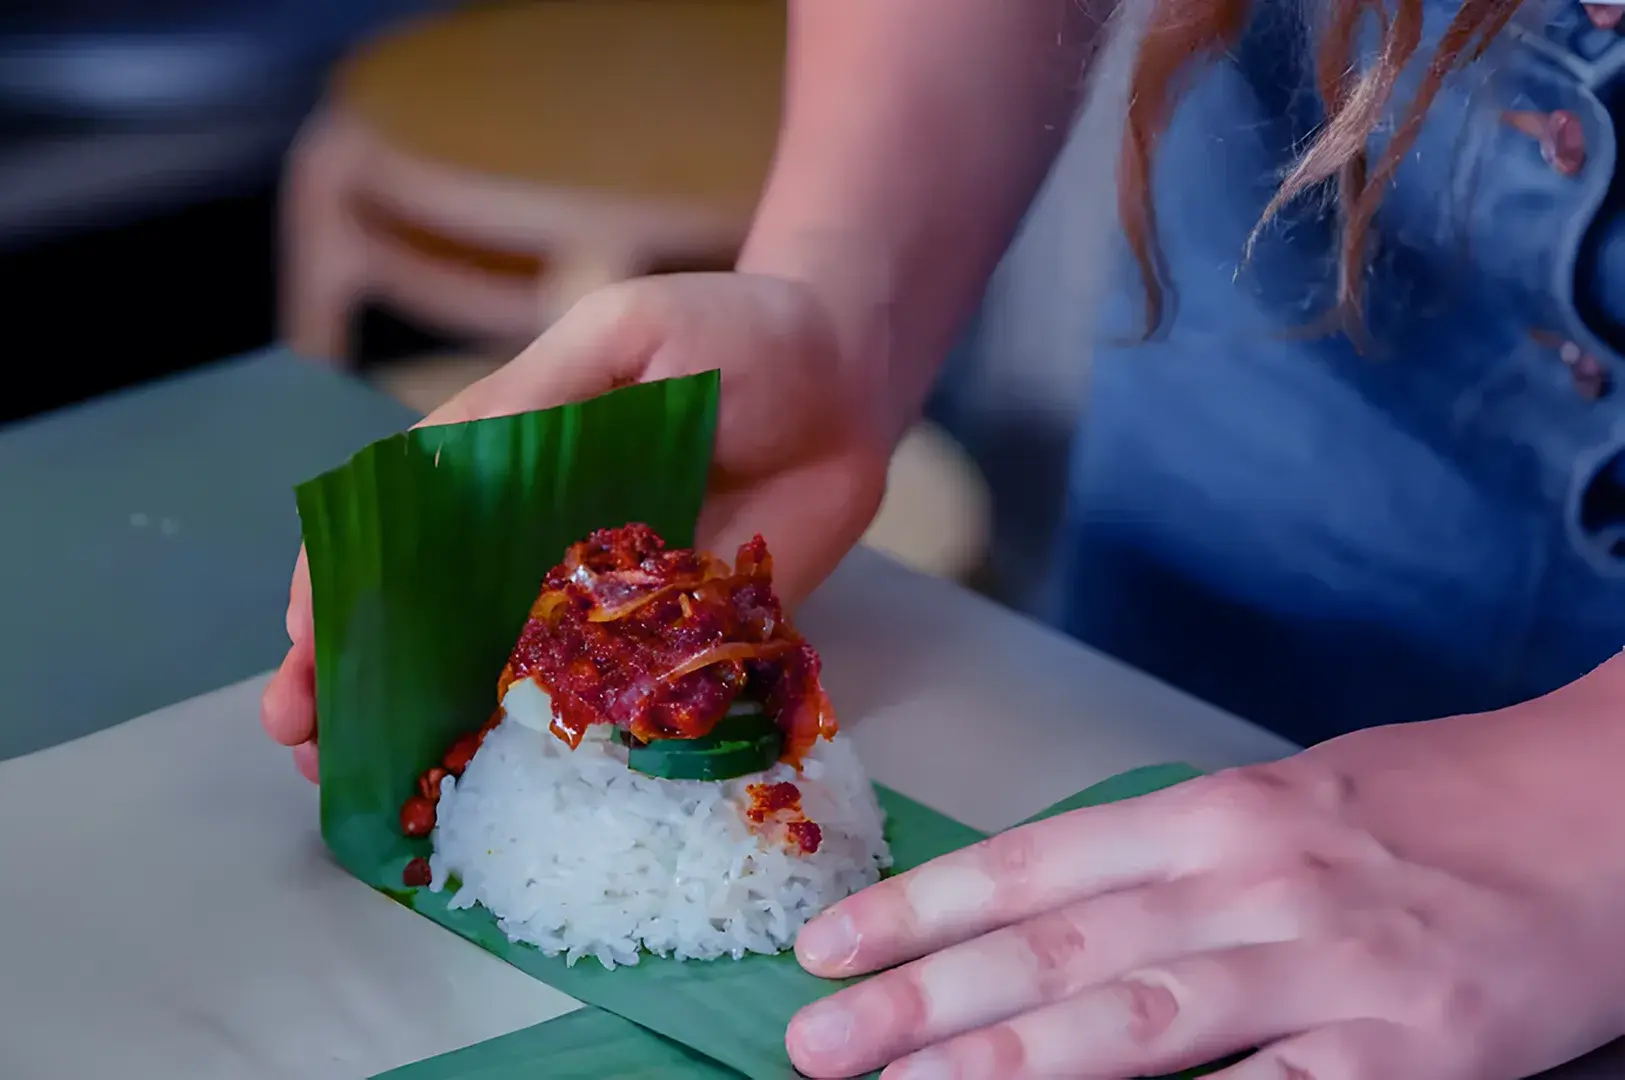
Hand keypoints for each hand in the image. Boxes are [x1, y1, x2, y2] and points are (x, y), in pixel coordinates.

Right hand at [262, 272, 892, 781]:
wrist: (848, 384)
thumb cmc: (731, 333)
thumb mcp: (622, 336)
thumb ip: (538, 399)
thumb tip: (436, 467)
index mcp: (504, 464)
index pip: (397, 531)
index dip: (339, 585)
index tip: (303, 642)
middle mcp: (539, 542)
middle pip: (432, 618)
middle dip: (362, 678)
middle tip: (305, 742)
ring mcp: (604, 600)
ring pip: (506, 674)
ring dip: (436, 730)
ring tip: (376, 787)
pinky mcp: (675, 641)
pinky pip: (613, 704)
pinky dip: (564, 749)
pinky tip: (506, 791)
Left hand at [786, 660, 1624, 1078]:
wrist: (1608, 808)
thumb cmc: (1444, 803)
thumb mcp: (1293, 801)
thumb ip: (1176, 857)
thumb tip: (1054, 906)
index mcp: (1219, 813)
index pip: (1033, 863)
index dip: (919, 910)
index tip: (828, 949)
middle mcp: (1252, 881)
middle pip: (1056, 948)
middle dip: (923, 1002)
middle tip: (815, 1044)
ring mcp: (1327, 967)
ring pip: (1135, 1020)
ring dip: (1006, 1064)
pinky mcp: (1409, 1050)